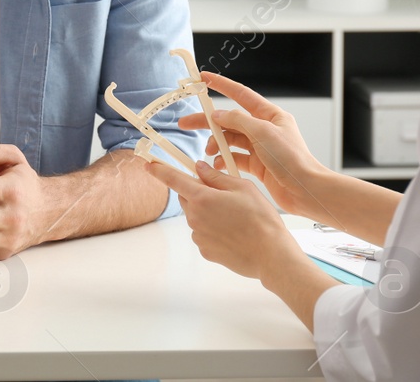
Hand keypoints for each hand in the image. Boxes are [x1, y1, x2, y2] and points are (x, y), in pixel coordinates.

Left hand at [145, 160, 300, 279]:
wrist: (270, 255)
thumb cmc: (260, 219)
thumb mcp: (243, 188)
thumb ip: (216, 177)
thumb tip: (199, 168)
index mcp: (202, 198)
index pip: (174, 179)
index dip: (160, 170)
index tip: (149, 164)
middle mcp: (194, 217)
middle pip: (187, 198)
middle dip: (198, 193)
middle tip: (223, 195)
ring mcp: (198, 235)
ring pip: (196, 216)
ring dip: (208, 212)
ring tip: (234, 217)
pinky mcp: (204, 250)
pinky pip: (203, 233)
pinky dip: (213, 230)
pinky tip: (232, 232)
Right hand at [183, 72, 333, 220]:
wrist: (304, 189)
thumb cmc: (291, 159)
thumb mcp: (263, 133)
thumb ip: (238, 120)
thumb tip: (218, 114)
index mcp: (270, 115)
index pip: (241, 95)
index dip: (221, 85)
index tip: (203, 78)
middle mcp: (264, 129)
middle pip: (229, 119)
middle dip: (207, 121)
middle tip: (185, 123)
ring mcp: (259, 147)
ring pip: (229, 139)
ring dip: (216, 144)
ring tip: (207, 152)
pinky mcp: (256, 164)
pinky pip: (234, 157)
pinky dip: (223, 160)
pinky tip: (217, 165)